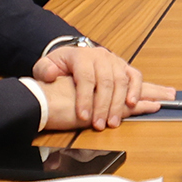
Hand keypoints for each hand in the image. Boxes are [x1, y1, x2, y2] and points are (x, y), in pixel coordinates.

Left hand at [34, 45, 172, 129]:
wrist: (72, 56)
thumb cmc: (60, 65)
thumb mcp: (46, 65)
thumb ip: (44, 70)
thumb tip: (51, 74)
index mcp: (81, 56)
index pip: (86, 78)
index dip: (85, 99)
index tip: (83, 117)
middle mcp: (100, 56)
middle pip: (106, 82)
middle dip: (104, 106)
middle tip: (100, 125)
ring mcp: (114, 61)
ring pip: (122, 81)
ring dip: (120, 103)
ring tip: (114, 121)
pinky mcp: (124, 67)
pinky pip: (135, 77)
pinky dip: (137, 90)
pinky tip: (136, 104)